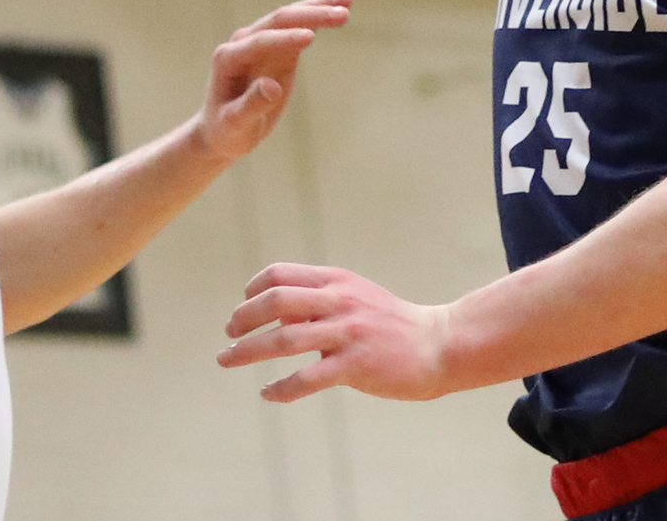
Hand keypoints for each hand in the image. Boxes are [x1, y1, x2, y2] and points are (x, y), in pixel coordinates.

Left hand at [193, 0, 352, 160]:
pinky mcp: (276, 47)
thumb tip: (272, 86)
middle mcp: (242, 42)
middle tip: (342, 14)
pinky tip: (340, 7)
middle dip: (310, 15)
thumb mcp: (236, 125)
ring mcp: (259, 41)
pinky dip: (318, 16)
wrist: (222, 130)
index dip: (285, 39)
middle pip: (279, 20)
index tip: (311, 37)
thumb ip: (252, 105)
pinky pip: (299, 27)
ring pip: (291, 17)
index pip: (261, 41)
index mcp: (228, 58)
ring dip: (318, 7)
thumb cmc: (226, 131)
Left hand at [221, 262, 455, 402]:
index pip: (281, 274)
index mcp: (336, 280)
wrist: (439, 345)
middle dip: (243, 318)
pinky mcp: (355, 365)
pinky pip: (306, 378)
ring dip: (247, 351)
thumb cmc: (392, 324)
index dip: (253, 289)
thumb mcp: (355, 297)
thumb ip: (318, 301)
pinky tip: (267, 393)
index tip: (241, 306)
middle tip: (228, 334)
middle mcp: (338, 301)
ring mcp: (347, 333)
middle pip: (275, 302)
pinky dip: (280, 388)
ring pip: (283, 341)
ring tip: (227, 359)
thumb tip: (278, 317)